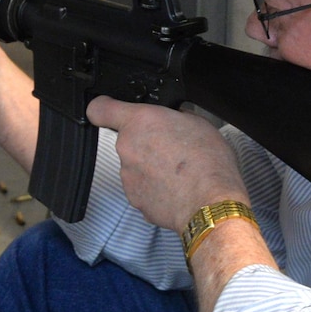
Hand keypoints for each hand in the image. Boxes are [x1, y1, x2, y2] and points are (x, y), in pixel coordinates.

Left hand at [85, 97, 248, 234]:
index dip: (104, 108)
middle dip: (146, 143)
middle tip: (172, 148)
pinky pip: (143, 188)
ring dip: (151, 167)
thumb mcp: (198, 122)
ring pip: (135, 166)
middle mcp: (127, 148)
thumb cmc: (207, 163)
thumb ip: (175, 117)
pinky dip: (156, 189)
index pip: (100, 109)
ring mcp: (128, 177)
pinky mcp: (135, 200)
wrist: (210, 203)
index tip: (109, 110)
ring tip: (179, 172)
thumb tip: (174, 119)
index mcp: (139, 122)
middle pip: (128, 141)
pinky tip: (177, 188)